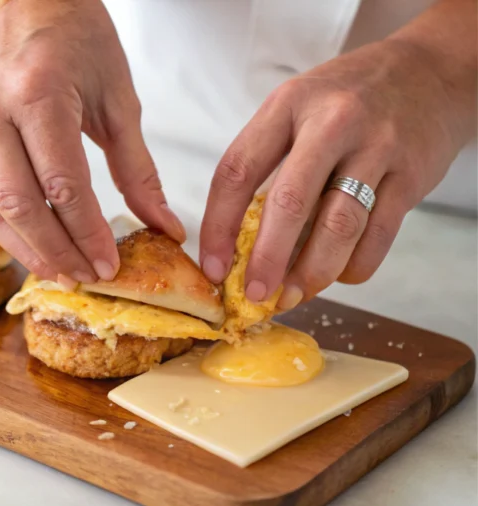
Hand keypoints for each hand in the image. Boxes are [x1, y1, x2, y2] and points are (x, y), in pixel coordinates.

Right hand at [0, 0, 184, 285]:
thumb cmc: (77, 41)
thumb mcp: (119, 100)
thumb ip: (139, 170)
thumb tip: (166, 228)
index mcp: (37, 90)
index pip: (63, 186)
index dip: (87, 235)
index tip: (108, 267)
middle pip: (20, 205)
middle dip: (57, 251)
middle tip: (84, 278)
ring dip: (25, 249)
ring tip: (58, 272)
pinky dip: (2, 226)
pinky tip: (30, 244)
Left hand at [200, 0, 476, 308]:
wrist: (430, 71)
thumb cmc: (348, 101)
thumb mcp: (298, 110)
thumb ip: (269, 166)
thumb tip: (239, 249)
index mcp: (288, 106)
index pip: (238, 172)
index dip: (219, 228)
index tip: (213, 269)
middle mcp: (331, 123)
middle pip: (289, 203)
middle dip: (267, 259)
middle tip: (254, 295)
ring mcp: (376, 147)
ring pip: (338, 227)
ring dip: (311, 273)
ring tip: (293, 296)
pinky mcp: (410, 175)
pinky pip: (376, 238)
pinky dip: (353, 267)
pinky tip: (339, 273)